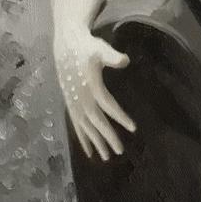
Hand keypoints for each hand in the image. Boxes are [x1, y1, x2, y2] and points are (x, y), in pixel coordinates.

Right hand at [53, 30, 135, 160]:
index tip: (133, 128)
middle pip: (95, 121)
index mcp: (90, 86)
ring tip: (105, 157)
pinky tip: (89, 150)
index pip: (107, 105)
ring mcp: (73, 102)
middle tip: (119, 152)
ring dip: (95, 141)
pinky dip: (82, 138)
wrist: (67, 44)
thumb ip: (112, 56)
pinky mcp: (70, 104)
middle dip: (107, 136)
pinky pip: (76, 125)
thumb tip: (125, 60)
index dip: (120, 116)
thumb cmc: (87, 47)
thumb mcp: (100, 48)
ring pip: (85, 126)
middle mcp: (80, 97)